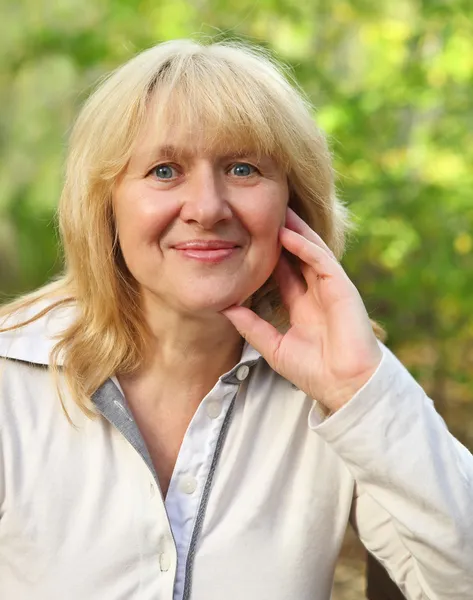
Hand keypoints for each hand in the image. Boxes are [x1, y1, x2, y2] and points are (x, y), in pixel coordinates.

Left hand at [222, 208, 381, 412]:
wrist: (344, 386)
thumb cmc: (314, 371)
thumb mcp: (274, 347)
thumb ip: (252, 327)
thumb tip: (226, 309)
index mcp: (303, 305)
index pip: (284, 272)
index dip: (268, 255)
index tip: (247, 238)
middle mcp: (317, 292)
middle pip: (298, 256)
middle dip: (282, 235)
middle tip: (262, 214)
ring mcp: (331, 288)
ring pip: (311, 251)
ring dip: (294, 231)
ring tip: (276, 212)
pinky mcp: (342, 288)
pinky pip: (321, 261)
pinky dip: (304, 246)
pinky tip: (287, 234)